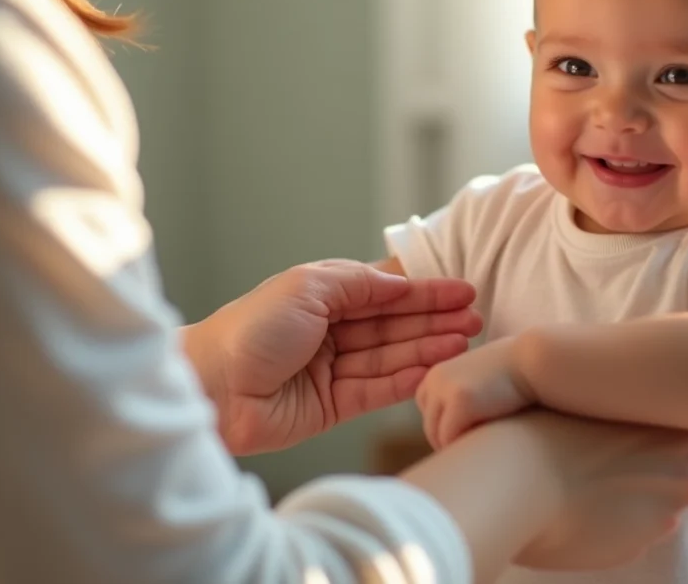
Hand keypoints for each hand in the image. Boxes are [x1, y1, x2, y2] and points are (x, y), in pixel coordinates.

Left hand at [183, 260, 482, 454]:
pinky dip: (408, 379)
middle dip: (435, 319)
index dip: (424, 291)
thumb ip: (358, 283)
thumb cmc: (249, 329)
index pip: (385, 291)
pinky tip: (436, 368)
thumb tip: (400, 283)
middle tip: (475, 317)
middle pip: (395, 324)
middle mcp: (332, 330)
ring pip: (393, 355)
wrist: (211, 387)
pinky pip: (380, 389)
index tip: (462, 289)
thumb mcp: (307, 286)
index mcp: (324, 296)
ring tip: (465, 340)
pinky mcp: (334, 405)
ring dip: (430, 347)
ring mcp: (334, 369)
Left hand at [416, 337, 533, 448]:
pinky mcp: (460, 404)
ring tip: (477, 448)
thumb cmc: (514, 370)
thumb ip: (462, 391)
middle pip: (429, 423)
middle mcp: (435, 379)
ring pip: (436, 434)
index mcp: (437, 372)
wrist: (533, 361)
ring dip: (455, 445)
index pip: (426, 408)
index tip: (465, 431)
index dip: (443, 423)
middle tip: (471, 446)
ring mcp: (445, 390)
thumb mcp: (477, 375)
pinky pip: (449, 437)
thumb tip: (457, 421)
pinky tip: (481, 445)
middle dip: (447, 438)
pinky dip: (462, 446)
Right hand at [515, 392, 687, 570]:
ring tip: (580, 477)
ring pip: (665, 495)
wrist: (512, 474)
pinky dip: (614, 517)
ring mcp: (674, 497)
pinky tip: (577, 506)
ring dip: (633, 490)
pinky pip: (638, 523)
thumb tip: (636, 451)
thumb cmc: (536, 428)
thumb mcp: (592, 405)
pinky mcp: (648, 531)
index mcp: (677, 414)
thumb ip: (632, 425)